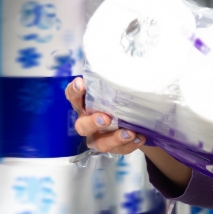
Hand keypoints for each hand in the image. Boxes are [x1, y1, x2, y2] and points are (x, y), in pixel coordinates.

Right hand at [65, 77, 192, 187]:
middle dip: (92, 123)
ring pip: (100, 143)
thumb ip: (116, 81)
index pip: (73, 96)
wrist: (135, 117)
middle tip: (105, 118)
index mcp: (84, 104)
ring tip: (129, 132)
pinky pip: (119, 150)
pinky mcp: (113, 147)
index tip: (81, 83)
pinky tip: (140, 137)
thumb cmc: (120, 98)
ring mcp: (98, 137)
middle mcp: (87, 122)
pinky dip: (130, 144)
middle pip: (81, 126)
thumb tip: (131, 63)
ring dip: (114, 138)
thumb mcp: (117, 89)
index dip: (74, 91)